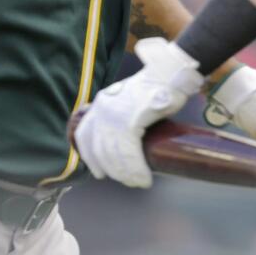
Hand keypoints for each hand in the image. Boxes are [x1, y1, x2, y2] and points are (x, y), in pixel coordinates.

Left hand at [73, 38, 203, 187]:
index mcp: (101, 103)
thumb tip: (127, 140)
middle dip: (112, 170)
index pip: (84, 135)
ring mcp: (115, 115)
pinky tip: (143, 178)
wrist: (170, 73)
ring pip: (114, 155)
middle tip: (126, 180)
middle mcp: (103, 109)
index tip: (99, 172)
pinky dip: (136, 169)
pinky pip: (129, 153)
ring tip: (137, 182)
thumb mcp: (129, 99)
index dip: (90, 157)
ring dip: (126, 174)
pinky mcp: (131, 121)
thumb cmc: (157, 86)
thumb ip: (122, 115)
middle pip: (100, 150)